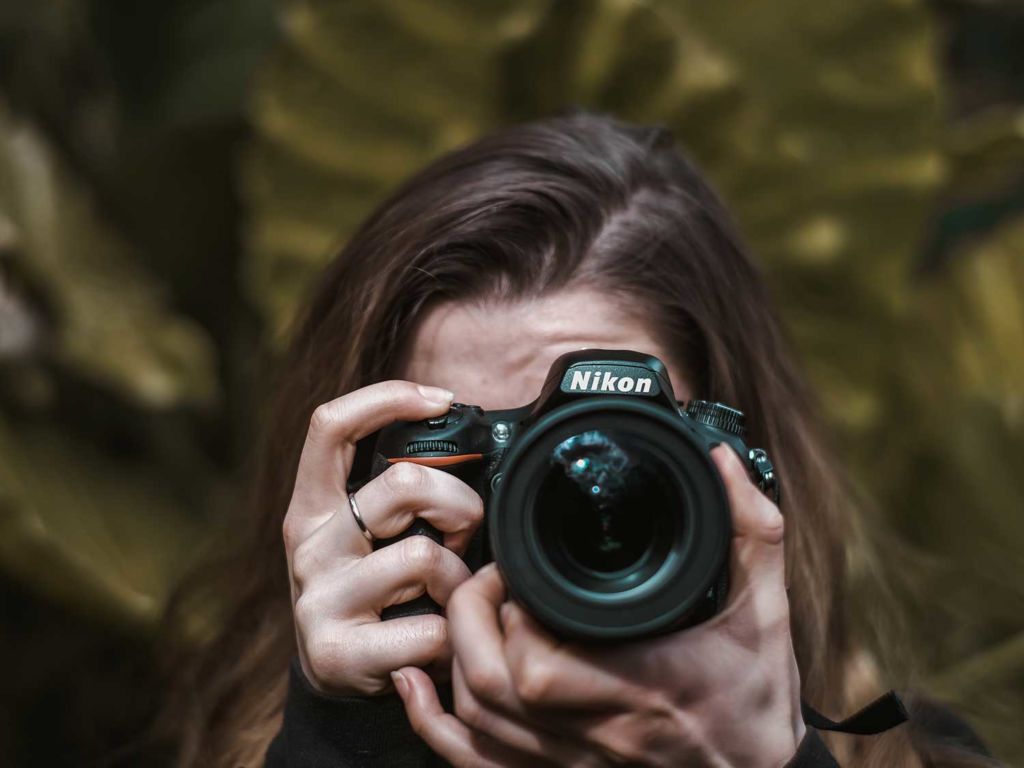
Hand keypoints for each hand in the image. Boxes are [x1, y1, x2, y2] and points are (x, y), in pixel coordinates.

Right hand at [282, 380, 484, 695]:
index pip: (331, 426)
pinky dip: (452, 637)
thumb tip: (476, 452)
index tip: (441, 400)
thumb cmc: (372, 592)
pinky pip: (429, 630)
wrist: (336, 678)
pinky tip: (440, 641)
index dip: (387, 399)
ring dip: (459, 579)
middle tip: (464, 537)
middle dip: (459, 505)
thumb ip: (402, 497)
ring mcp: (318, 598)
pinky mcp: (336, 652)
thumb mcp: (370, 534)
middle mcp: (308, 545)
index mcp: (313, 506)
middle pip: (404, 485)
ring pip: (424, 558)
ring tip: (450, 597)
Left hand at [392, 444, 804, 766]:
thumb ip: (750, 531)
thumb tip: (722, 460)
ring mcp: (576, 761)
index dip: (508, 616)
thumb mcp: (768, 608)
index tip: (515, 568)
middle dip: (468, 623)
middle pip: (492, 692)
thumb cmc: (759, 695)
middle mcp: (601, 731)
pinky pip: (481, 764)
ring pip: (478, 726)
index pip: (540, 667)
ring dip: (452, 662)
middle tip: (487, 578)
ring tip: (468, 610)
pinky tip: (416, 686)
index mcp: (646, 685)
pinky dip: (437, 726)